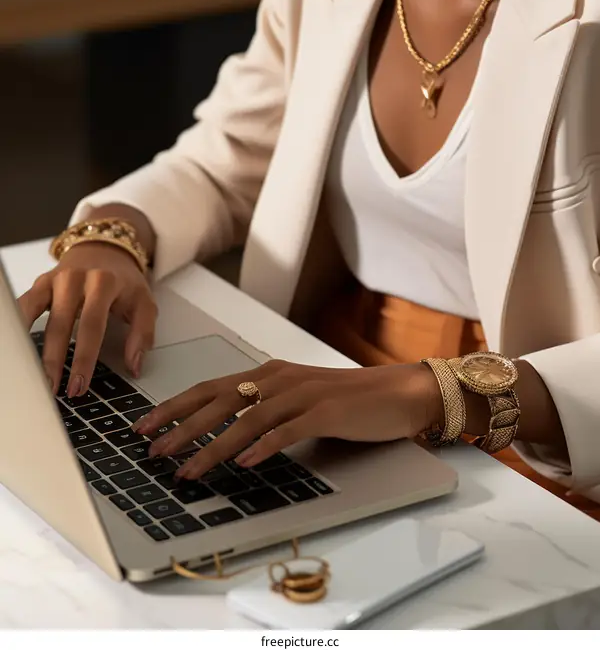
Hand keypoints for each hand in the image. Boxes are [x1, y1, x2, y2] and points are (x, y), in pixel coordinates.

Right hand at [18, 243, 156, 397]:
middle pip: (60, 325)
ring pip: (37, 316)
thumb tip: (134, 366)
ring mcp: (55, 280)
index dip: (85, 358)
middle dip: (55, 361)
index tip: (80, 384)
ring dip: (32, 348)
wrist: (106, 251)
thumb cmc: (124, 282)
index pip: (92, 326)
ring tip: (32, 376)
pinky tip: (17, 349)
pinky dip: (19, 327)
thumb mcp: (144, 303)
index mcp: (104, 283)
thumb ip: (143, 334)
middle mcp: (76, 278)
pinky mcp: (40, 283)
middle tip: (53, 389)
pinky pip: (24, 306)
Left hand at [134, 359, 443, 480]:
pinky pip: (289, 430)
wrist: (397, 393)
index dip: (175, 406)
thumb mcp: (296, 400)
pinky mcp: (327, 412)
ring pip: (248, 419)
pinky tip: (246, 464)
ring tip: (189, 470)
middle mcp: (279, 379)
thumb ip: (263, 410)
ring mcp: (302, 394)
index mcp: (268, 374)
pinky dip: (265, 447)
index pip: (210, 388)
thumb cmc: (346, 400)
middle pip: (220, 401)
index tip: (145, 426)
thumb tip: (222, 436)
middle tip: (153, 451)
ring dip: (214, 446)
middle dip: (182, 428)